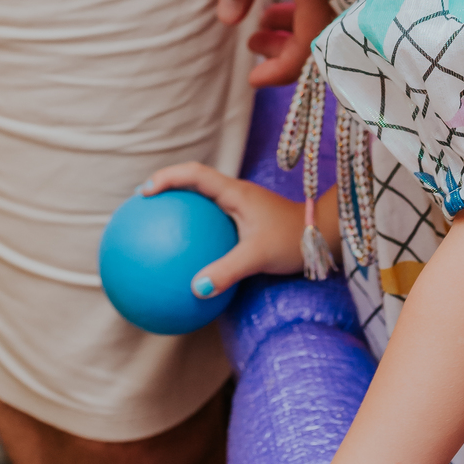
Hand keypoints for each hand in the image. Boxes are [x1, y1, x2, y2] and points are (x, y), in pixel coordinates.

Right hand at [140, 162, 304, 297]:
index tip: (144, 193)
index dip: (166, 177)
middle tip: (141, 205)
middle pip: (192, 183)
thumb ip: (227, 271)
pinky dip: (194, 234)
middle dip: (165, 188)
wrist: (323, 237)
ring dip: (179, 210)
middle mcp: (233, 195)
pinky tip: (186, 259)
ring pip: (201, 203)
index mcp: (234, 192)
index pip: (194, 174)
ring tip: (155, 228)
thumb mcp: (259, 256)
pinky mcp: (243, 222)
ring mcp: (238, 208)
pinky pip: (211, 224)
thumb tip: (194, 290)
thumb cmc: (294, 240)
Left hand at [217, 0, 334, 88]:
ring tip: (265, 19)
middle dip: (287, 48)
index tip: (253, 76)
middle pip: (325, 35)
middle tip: (254, 42)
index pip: (307, 43)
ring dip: (299, 23)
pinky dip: (314, 1)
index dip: (281, 68)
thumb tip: (229, 21)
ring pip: (333, 14)